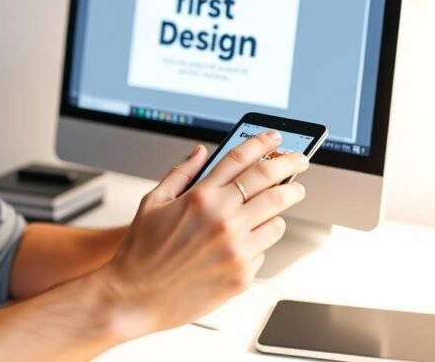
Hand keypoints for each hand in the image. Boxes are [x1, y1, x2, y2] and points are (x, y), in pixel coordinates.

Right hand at [100, 130, 308, 335]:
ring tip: (270, 209)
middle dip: (291, 166)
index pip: (241, 158)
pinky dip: (257, 244)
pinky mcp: (242, 274)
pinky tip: (240, 245)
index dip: (262, 142)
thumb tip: (200, 153)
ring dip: (278, 210)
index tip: (275, 137)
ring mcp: (236, 248)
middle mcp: (222, 219)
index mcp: (201, 197)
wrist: (135, 297)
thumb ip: (181, 174)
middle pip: (272, 182)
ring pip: (278, 219)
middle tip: (299, 162)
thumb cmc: (141, 253)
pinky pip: (265, 251)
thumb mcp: (153, 202)